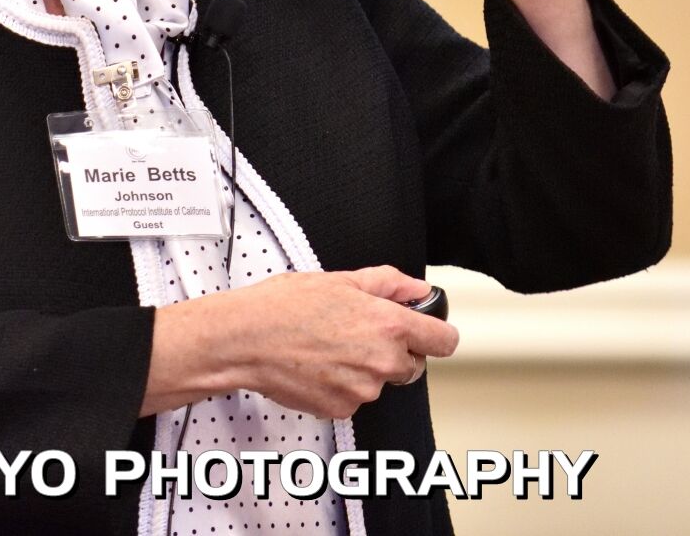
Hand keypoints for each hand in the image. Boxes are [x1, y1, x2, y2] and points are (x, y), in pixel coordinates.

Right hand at [143, 266, 458, 419]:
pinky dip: (342, 385)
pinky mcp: (341, 409)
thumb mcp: (340, 280)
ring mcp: (362, 390)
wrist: (244, 340)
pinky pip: (354, 398)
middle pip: (412, 365)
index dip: (437, 334)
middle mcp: (381, 362)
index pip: (445, 341)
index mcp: (388, 325)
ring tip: (328, 346)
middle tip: (358, 333)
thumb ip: (388, 283)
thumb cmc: (282, 307)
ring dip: (364, 368)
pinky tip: (318, 365)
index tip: (429, 332)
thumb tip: (415, 290)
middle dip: (393, 351)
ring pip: (379, 382)